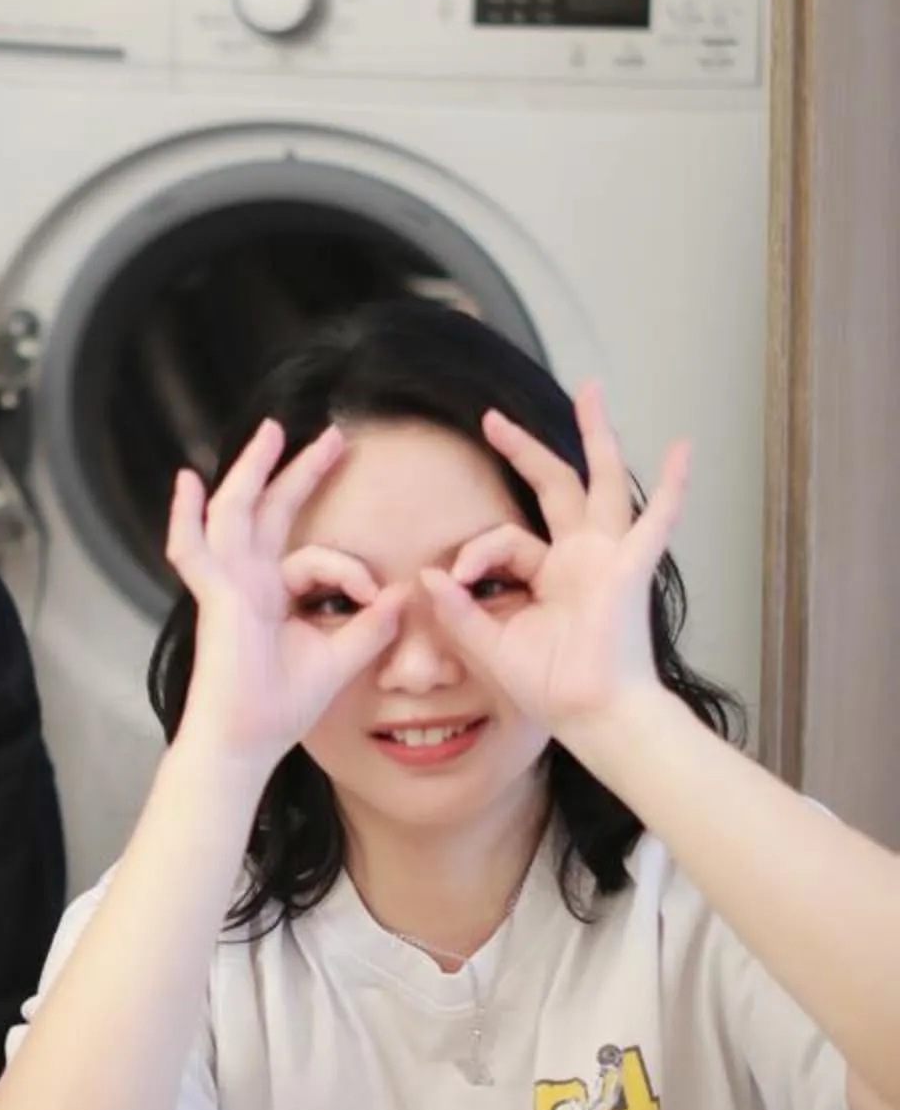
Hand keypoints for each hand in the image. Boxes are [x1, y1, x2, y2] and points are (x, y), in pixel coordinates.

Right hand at [166, 420, 406, 771]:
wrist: (246, 743)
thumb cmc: (281, 709)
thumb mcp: (339, 661)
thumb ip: (370, 628)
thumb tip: (403, 593)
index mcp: (271, 594)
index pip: (311, 556)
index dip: (348, 569)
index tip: (373, 594)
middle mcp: (245, 581)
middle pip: (269, 511)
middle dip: (297, 470)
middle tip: (333, 435)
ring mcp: (225, 586)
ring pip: (235, 513)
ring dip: (252, 470)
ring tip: (272, 431)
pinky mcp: (214, 599)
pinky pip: (192, 551)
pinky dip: (185, 517)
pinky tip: (186, 480)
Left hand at [421, 382, 687, 737]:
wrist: (592, 716)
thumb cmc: (551, 688)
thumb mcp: (491, 646)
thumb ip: (459, 611)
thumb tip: (426, 574)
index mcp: (550, 574)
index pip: (507, 538)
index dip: (476, 550)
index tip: (454, 577)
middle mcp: (582, 557)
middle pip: (557, 486)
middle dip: (527, 449)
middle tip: (494, 418)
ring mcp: (609, 557)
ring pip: (603, 483)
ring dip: (597, 438)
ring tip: (592, 392)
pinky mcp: (630, 568)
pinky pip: (657, 521)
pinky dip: (673, 487)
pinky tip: (683, 449)